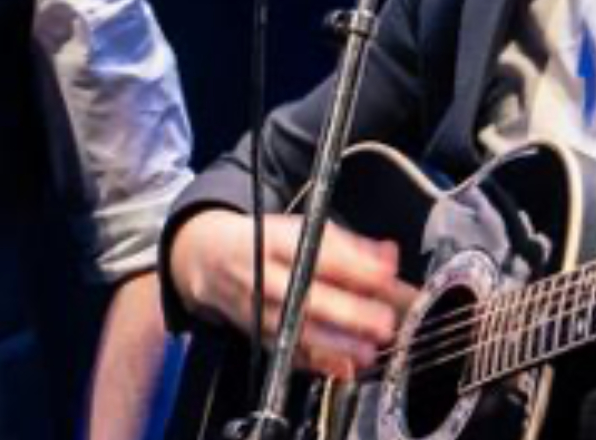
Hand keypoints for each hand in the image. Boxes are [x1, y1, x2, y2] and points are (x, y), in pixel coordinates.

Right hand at [170, 209, 416, 379]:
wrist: (208, 259)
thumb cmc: (264, 243)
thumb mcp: (302, 229)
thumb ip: (349, 245)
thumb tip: (387, 257)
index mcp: (273, 241)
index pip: (315, 254)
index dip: (352, 267)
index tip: (384, 277)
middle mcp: (261, 276)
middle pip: (302, 296)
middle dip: (345, 312)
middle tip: (381, 322)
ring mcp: (255, 309)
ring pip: (294, 331)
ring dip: (334, 344)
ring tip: (367, 351)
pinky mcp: (256, 335)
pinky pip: (285, 353)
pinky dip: (315, 364)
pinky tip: (341, 368)